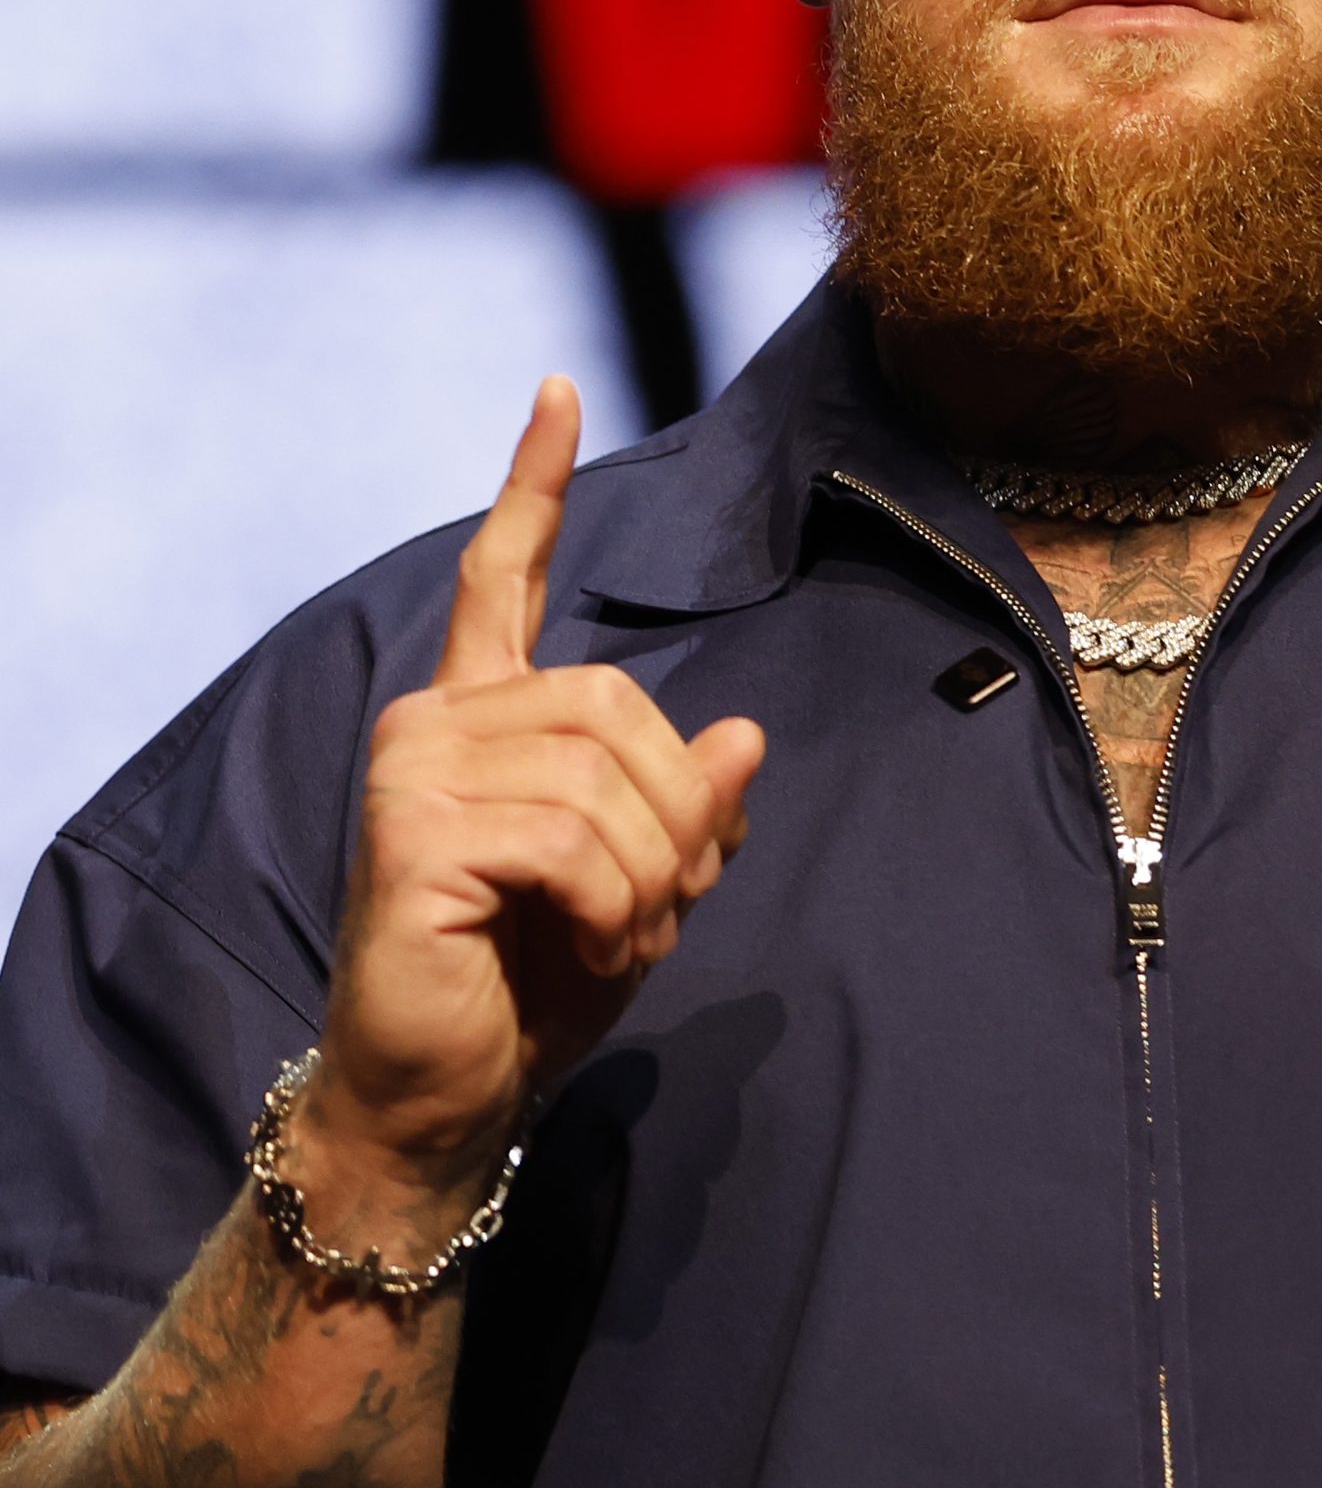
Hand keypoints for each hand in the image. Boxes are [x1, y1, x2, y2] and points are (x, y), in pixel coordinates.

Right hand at [315, 377, 765, 1178]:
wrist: (446, 1099)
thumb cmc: (536, 986)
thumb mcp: (644, 889)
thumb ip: (688, 809)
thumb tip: (743, 735)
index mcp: (483, 715)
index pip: (505, 576)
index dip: (534, 485)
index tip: (559, 389)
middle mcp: (435, 719)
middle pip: (617, 700)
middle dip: (677, 813)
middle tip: (663, 909)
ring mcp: (413, 767)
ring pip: (604, 769)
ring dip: (654, 872)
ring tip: (628, 939)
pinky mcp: (411, 831)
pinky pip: (572, 835)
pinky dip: (620, 904)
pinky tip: (600, 949)